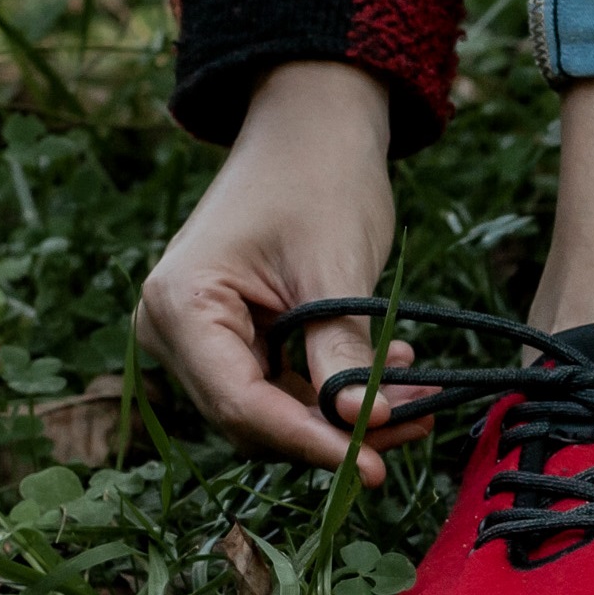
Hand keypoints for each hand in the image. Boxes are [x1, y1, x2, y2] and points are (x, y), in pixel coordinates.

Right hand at [136, 63, 431, 486]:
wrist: (312, 128)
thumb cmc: (318, 178)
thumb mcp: (335, 268)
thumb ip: (341, 350)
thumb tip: (363, 425)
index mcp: (180, 304)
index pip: (241, 403)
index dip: (307, 441)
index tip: (369, 466)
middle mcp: (173, 330)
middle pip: (254, 418)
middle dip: (336, 431)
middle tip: (414, 429)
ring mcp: (202, 338)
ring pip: (275, 409)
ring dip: (347, 413)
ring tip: (420, 400)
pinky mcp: (235, 340)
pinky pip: (285, 386)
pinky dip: (339, 388)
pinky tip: (395, 374)